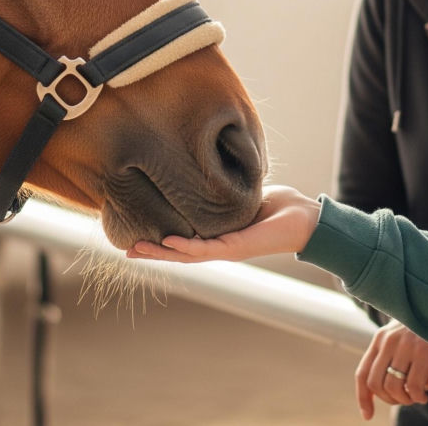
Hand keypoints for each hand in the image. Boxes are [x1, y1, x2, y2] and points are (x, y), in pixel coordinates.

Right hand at [127, 185, 320, 262]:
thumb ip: (224, 192)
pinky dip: (185, 246)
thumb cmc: (278, 206)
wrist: (303, 219)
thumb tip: (208, 173)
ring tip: (136, 249)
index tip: (135, 237)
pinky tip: (167, 242)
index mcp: (218, 235)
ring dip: (160, 252)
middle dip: (152, 251)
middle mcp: (219, 246)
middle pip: (177, 252)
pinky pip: (205, 248)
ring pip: (186, 254)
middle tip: (125, 250)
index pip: (182, 239)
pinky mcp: (236, 247)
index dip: (159, 240)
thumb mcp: (243, 195)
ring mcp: (226, 249)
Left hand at [355, 320, 427, 420]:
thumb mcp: (402, 337)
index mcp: (380, 338)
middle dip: (389, 400)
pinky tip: (426, 393)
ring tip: (417, 397)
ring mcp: (406, 345)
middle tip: (404, 399)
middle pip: (376, 384)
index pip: (363, 373)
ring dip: (405, 400)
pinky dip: (419, 397)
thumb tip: (386, 391)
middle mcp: (389, 341)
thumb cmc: (425, 328)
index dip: (363, 397)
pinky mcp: (424, 351)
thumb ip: (390, 357)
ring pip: (394, 387)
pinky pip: (414, 386)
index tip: (367, 415)